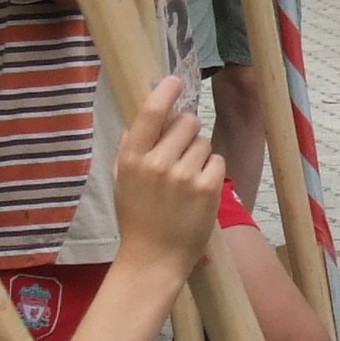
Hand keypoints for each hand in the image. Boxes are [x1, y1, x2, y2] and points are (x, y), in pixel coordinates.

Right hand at [110, 76, 222, 269]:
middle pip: (187, 121)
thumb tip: (146, 108)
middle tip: (181, 152)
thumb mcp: (122, 178)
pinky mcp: (207, 189)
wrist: (153, 258)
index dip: (166, 91)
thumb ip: (132, 144)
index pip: (151, 112)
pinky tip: (199, 189)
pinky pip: (216, 161)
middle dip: (187, 131)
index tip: (175, 81)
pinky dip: (211, 171)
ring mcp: (184, 176)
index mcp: (132, 158)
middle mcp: (157, 164)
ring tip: (187, 178)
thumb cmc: (137, 217)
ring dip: (199, 154)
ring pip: (203, 142)